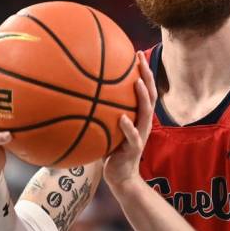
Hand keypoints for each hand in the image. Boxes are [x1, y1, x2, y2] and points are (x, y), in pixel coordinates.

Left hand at [103, 51, 157, 188]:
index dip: (143, 71)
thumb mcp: (106, 128)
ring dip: (143, 96)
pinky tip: (122, 118)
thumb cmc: (111, 151)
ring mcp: (141, 135)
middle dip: (147, 75)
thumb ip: (100, 112)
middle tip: (140, 58)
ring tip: (138, 82)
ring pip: (146, 113)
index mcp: (138, 116)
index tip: (136, 52)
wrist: (120, 178)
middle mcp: (143, 122)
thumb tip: (79, 94)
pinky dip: (128, 127)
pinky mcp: (134, 150)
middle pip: (150, 94)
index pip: (144, 89)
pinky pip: (133, 137)